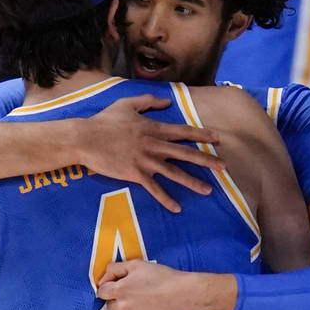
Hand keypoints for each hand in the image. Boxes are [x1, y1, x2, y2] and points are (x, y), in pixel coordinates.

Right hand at [83, 94, 224, 212]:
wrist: (85, 138)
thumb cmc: (104, 121)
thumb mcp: (127, 104)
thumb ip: (148, 101)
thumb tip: (166, 103)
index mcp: (153, 128)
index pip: (183, 132)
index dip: (202, 135)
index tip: (217, 139)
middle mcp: (153, 144)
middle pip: (185, 153)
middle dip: (206, 160)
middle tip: (224, 166)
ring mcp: (145, 160)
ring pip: (174, 172)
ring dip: (192, 182)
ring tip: (207, 191)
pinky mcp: (135, 174)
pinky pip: (154, 189)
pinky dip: (166, 198)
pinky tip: (177, 208)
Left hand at [97, 260, 236, 309]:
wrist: (185, 296)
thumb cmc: (163, 278)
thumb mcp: (137, 265)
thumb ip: (115, 269)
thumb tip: (103, 278)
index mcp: (120, 290)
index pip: (101, 292)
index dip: (109, 289)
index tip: (118, 288)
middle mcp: (122, 308)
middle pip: (111, 307)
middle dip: (119, 301)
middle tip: (136, 296)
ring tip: (147, 305)